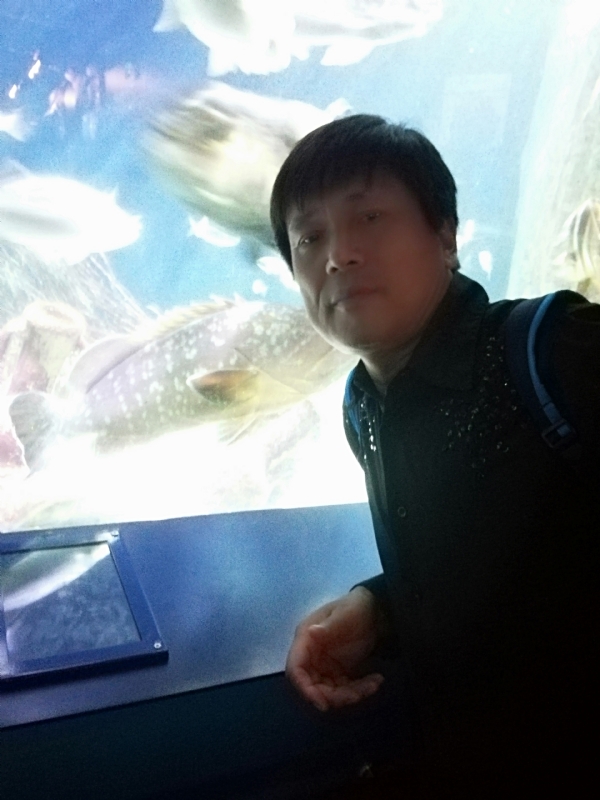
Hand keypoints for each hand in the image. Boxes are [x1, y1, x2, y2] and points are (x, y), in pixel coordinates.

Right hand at [285, 586, 384, 711]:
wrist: (374, 611)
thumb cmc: (356, 609)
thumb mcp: (345, 614)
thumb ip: (329, 626)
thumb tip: (311, 632)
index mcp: (306, 639)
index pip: (295, 668)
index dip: (304, 688)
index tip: (323, 704)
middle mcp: (310, 656)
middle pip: (312, 686)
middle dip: (334, 696)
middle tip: (357, 695)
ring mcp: (323, 666)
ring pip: (329, 691)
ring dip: (350, 694)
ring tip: (373, 684)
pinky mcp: (336, 672)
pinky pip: (343, 689)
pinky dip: (359, 690)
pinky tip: (376, 680)